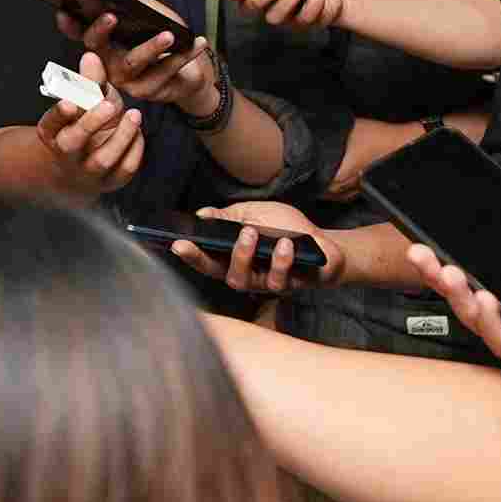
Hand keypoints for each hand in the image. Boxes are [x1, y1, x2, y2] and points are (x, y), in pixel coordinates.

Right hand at [35, 52, 144, 194]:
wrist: (88, 163)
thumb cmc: (88, 122)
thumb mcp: (89, 100)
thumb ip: (90, 81)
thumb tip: (91, 57)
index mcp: (53, 131)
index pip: (50, 123)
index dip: (59, 114)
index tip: (70, 103)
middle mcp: (67, 154)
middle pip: (73, 143)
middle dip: (91, 123)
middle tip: (109, 105)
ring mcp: (88, 171)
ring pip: (102, 159)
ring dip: (121, 136)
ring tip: (135, 114)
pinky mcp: (110, 182)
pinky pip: (124, 169)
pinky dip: (134, 149)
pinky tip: (138, 133)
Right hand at [59, 1, 219, 116]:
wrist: (190, 78)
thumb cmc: (166, 45)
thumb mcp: (153, 18)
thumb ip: (141, 8)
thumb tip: (133, 6)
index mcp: (107, 47)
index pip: (83, 34)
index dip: (70, 26)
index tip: (63, 13)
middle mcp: (110, 65)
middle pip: (98, 48)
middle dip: (101, 31)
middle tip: (111, 16)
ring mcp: (128, 80)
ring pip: (132, 62)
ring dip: (151, 47)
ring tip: (168, 35)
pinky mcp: (149, 90)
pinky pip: (165, 71)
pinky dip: (184, 55)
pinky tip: (197, 42)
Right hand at [173, 202, 346, 294]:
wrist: (323, 242)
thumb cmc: (286, 228)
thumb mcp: (256, 214)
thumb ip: (229, 216)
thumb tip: (202, 215)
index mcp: (233, 257)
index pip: (206, 260)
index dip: (190, 255)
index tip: (177, 244)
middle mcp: (246, 275)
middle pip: (220, 275)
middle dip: (209, 260)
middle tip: (204, 239)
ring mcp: (265, 284)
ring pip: (245, 281)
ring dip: (245, 256)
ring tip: (252, 233)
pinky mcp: (288, 287)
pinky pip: (278, 279)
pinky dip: (280, 260)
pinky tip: (284, 244)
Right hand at [406, 179, 500, 372]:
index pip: (492, 270)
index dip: (459, 255)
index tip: (433, 235)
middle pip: (477, 296)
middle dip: (442, 275)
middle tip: (420, 251)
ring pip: (485, 323)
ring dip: (458, 297)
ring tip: (447, 271)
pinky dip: (493, 325)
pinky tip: (485, 299)